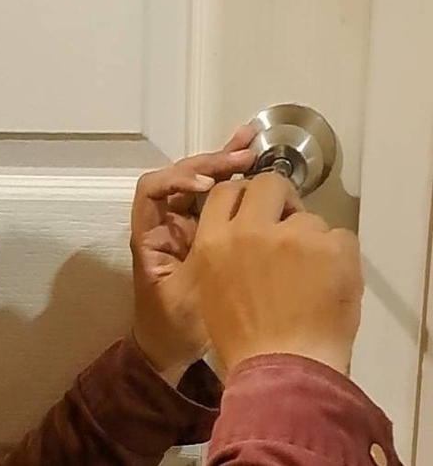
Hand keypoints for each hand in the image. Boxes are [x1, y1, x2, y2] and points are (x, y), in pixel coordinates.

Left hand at [130, 126, 256, 384]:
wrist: (173, 350)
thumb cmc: (172, 327)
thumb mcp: (190, 296)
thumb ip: (207, 261)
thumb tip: (233, 228)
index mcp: (150, 235)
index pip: (152, 190)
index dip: (176, 179)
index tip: (207, 183)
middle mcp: (165, 224)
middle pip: (181, 179)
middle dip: (209, 163)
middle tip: (242, 156)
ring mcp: (186, 226)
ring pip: (201, 183)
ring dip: (223, 162)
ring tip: (250, 142)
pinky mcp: (207, 233)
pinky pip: (218, 199)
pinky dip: (233, 179)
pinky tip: (252, 156)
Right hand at [191, 173, 363, 373]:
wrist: (282, 366)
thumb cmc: (244, 339)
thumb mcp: (210, 288)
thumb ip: (223, 250)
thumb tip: (246, 232)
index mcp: (214, 242)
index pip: (226, 191)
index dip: (244, 196)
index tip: (256, 207)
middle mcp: (249, 230)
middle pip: (269, 184)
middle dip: (280, 199)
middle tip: (288, 225)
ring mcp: (293, 236)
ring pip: (309, 218)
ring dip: (311, 240)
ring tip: (310, 278)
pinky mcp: (331, 247)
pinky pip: (340, 237)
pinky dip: (339, 258)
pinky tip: (329, 285)